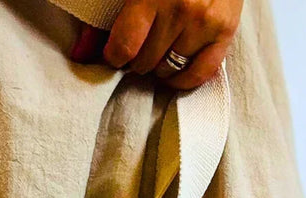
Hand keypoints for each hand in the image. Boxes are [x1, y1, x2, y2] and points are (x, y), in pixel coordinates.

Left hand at [70, 0, 242, 89]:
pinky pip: (199, 75)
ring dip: (159, 67)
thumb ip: (102, 21)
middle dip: (138, 59)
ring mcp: (205, 22)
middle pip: (145, 62)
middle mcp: (182, 9)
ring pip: (168, 71)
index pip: (124, 47)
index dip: (115, 56)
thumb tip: (79, 55)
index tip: (116, 52)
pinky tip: (175, 70)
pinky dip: (183, 79)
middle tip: (142, 46)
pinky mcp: (226, 31)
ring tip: (161, 49)